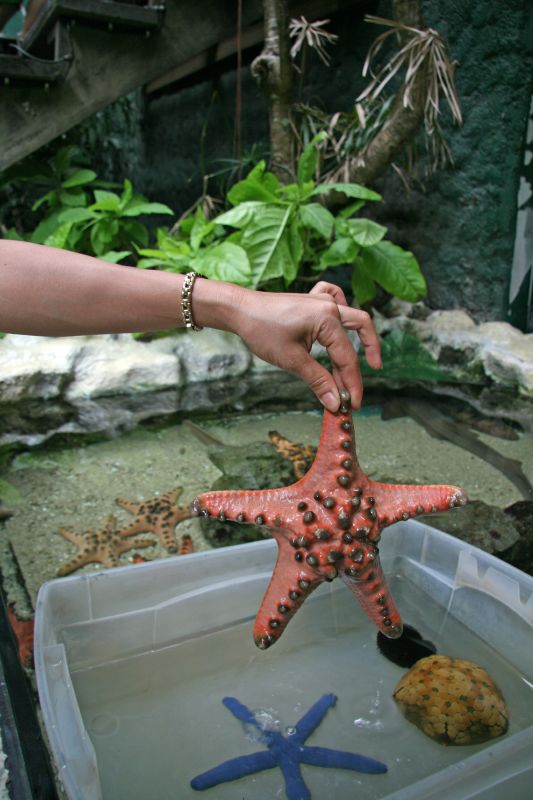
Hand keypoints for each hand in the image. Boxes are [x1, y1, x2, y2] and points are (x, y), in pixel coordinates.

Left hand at [230, 281, 381, 411]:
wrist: (240, 310)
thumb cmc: (262, 331)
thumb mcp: (292, 360)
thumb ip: (318, 381)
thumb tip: (334, 402)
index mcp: (327, 319)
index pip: (347, 358)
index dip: (352, 384)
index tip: (352, 405)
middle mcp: (330, 306)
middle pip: (354, 340)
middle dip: (356, 369)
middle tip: (355, 394)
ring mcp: (322, 301)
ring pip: (353, 320)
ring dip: (360, 341)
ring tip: (367, 363)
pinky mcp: (313, 301)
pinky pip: (337, 300)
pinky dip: (344, 313)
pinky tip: (342, 328)